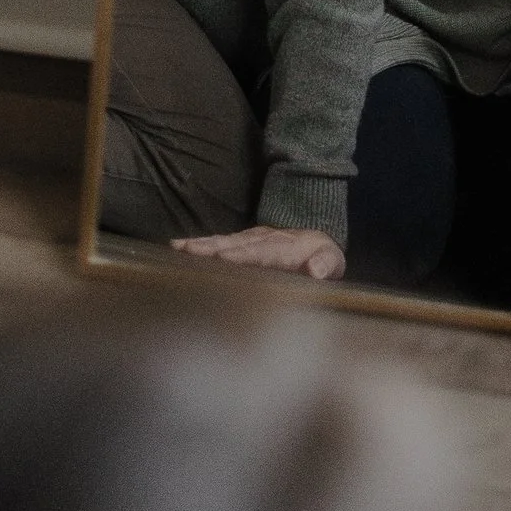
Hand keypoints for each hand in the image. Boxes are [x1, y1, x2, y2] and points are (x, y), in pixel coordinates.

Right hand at [172, 225, 343, 279]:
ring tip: (178, 248)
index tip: (224, 257)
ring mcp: (248, 239)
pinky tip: (178, 247)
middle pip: (235, 244)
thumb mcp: (332, 260)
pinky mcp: (239, 243)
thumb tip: (316, 270)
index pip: (261, 252)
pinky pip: (218, 242)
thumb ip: (326, 263)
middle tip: (189, 251)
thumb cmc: (322, 257)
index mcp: (284, 248)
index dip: (243, 255)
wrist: (314, 240)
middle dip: (213, 248)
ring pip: (223, 241)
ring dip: (201, 246)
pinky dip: (198, 245)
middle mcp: (262, 240)